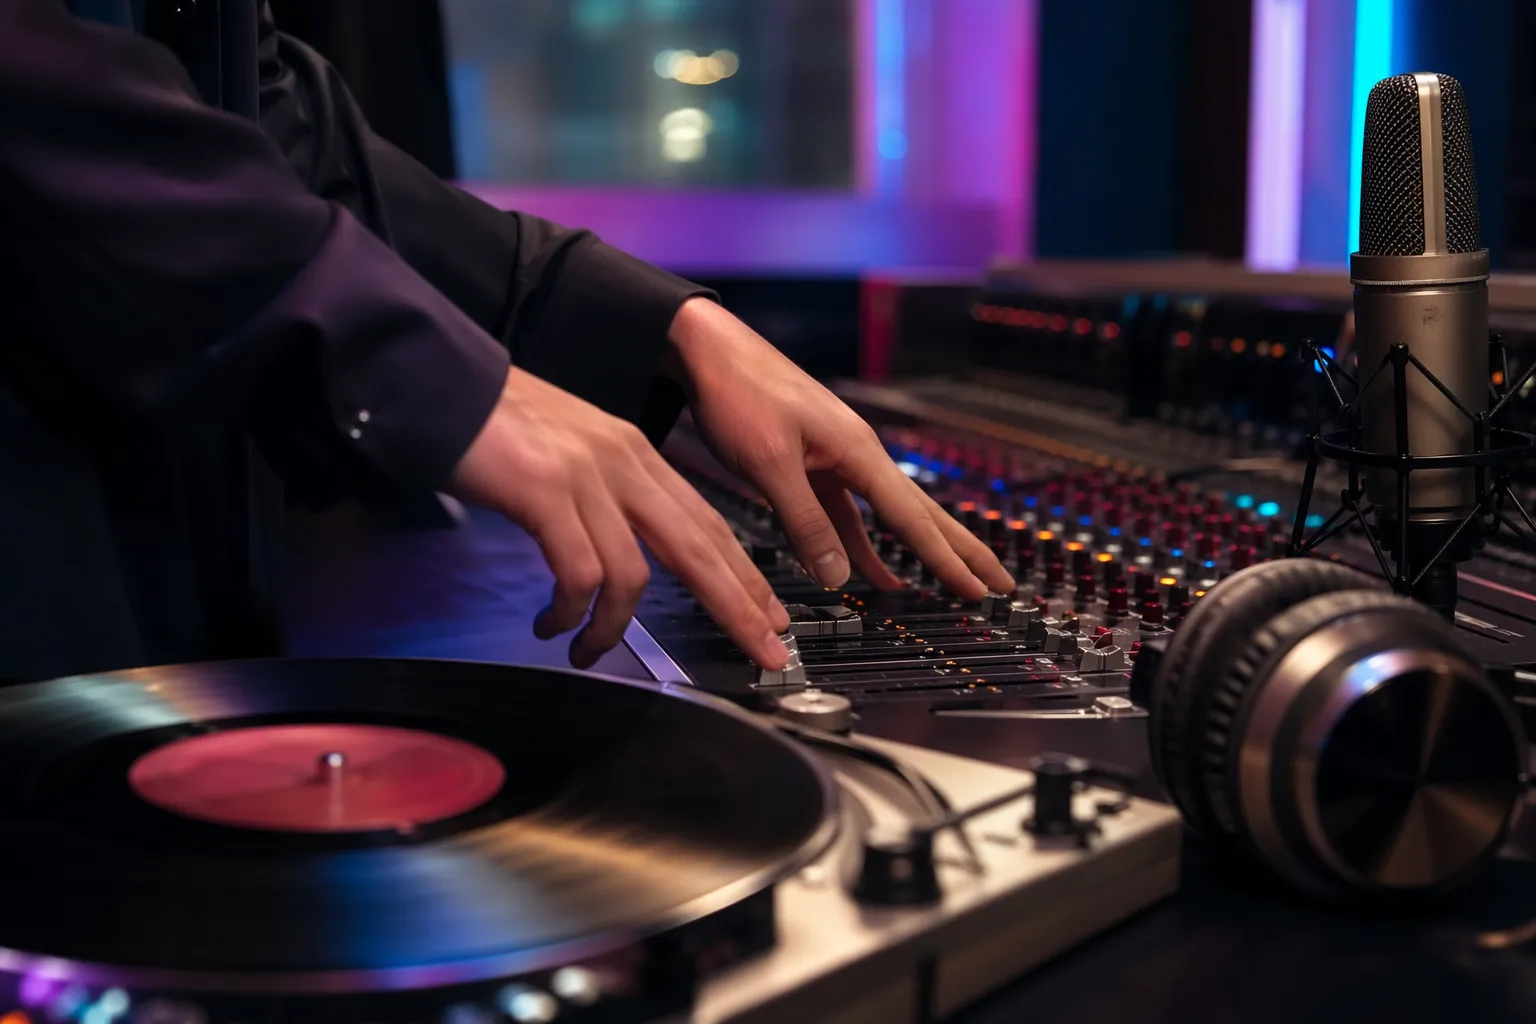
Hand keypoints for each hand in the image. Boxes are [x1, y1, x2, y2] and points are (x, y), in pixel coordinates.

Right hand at [450, 365, 790, 669]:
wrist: (442, 382)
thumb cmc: (498, 425)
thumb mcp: (574, 452)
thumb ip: (607, 495)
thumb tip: (623, 555)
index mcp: (636, 453)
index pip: (709, 522)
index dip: (745, 575)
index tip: (770, 616)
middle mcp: (624, 461)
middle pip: (701, 547)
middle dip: (739, 606)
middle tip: (766, 652)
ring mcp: (588, 476)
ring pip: (636, 573)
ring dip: (616, 628)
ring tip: (590, 650)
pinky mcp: (546, 493)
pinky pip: (580, 573)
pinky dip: (571, 611)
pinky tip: (553, 624)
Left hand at [666, 298, 1014, 598]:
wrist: (705, 350)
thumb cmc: (738, 392)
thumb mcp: (770, 463)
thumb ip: (805, 521)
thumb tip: (838, 575)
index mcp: (857, 450)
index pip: (912, 517)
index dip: (946, 558)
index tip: (979, 589)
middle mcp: (856, 453)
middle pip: (918, 513)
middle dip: (958, 552)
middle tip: (996, 583)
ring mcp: (835, 459)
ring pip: (886, 516)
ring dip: (915, 552)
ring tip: (949, 584)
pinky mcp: (810, 465)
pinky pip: (847, 514)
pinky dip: (862, 544)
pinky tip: (870, 570)